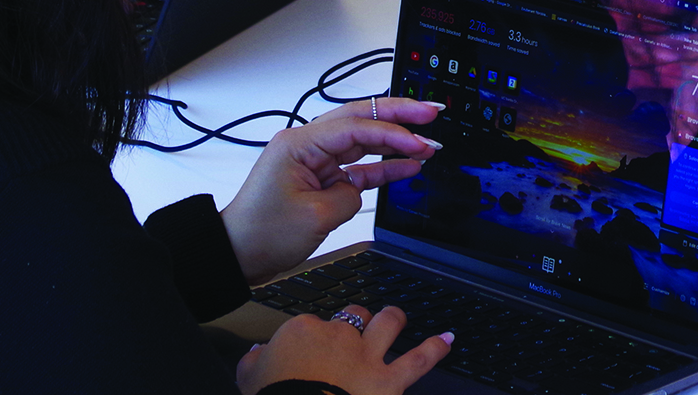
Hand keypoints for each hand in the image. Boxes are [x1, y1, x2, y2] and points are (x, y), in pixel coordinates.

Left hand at [221, 98, 442, 285]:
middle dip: (399, 116)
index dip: (392, 131)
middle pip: (360, 120)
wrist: (239, 253)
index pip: (354, 127)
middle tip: (431, 112)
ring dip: (395, 142)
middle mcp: (307, 144)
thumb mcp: (313, 217)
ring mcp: (315, 160)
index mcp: (299, 143)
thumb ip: (348, 195)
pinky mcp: (321, 178)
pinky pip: (358, 166)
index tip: (419, 139)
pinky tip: (407, 166)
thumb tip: (361, 187)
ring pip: (363, 141)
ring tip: (428, 143)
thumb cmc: (261, 232)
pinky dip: (383, 165)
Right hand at [238, 305, 452, 394]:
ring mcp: (366, 355)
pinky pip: (418, 361)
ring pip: (387, 323)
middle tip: (352, 335)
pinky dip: (435, 349)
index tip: (307, 354)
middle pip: (352, 317)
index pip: (312, 324)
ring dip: (393, 320)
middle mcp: (338, 335)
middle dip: (354, 322)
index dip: (313, 339)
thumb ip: (253, 364)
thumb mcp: (249, 379)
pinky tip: (448, 340)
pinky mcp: (388, 382)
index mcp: (303, 331)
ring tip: (397, 318)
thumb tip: (255, 356)